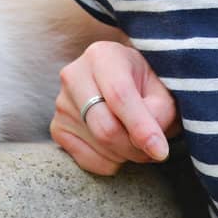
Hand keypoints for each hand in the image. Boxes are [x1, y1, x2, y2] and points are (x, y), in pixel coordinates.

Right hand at [50, 40, 179, 175]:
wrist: (123, 82)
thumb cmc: (145, 85)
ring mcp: (62, 103)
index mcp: (102, 56)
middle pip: (105, 127)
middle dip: (135, 147)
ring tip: (136, 141)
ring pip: (99, 146)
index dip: (141, 127)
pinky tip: (117, 146)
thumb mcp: (161, 91)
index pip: (119, 96)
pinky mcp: (57, 128)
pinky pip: (86, 159)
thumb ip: (159, 113)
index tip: (160, 151)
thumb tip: (149, 144)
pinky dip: (110, 162)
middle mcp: (74, 75)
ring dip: (126, 154)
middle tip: (154, 150)